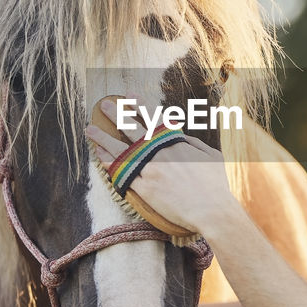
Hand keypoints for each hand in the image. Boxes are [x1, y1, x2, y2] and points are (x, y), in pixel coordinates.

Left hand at [85, 97, 236, 234]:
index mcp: (176, 142)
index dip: (141, 105)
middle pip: (133, 128)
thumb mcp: (212, 156)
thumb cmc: (216, 185)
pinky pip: (121, 171)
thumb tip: (182, 136)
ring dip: (103, 137)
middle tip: (105, 105)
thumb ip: (194, 143)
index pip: (154, 118)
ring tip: (90, 128)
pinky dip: (108, 161)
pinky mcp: (143, 187)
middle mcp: (159, 152)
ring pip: (121, 148)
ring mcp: (149, 169)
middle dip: (117, 115)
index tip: (129, 96)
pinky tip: (99, 153)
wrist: (210, 210)